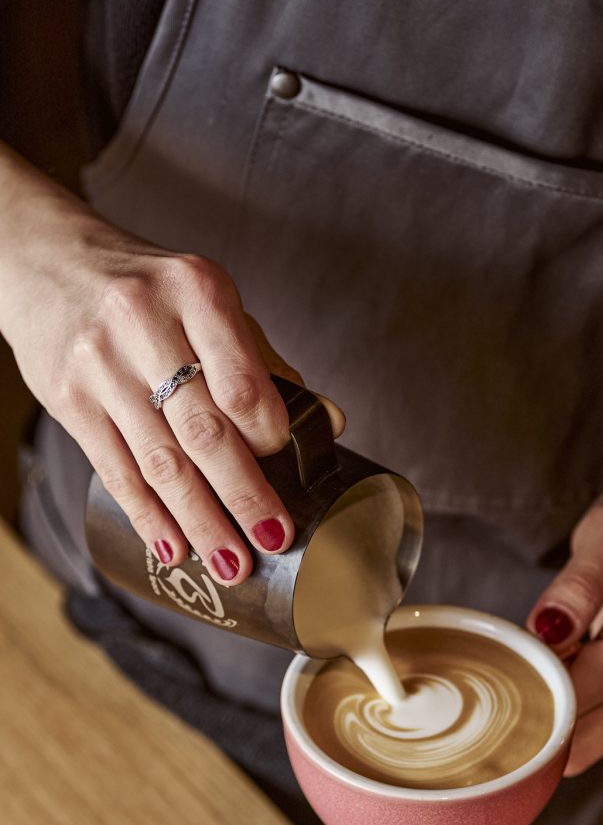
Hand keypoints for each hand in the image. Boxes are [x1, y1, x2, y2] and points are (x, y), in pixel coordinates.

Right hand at [0, 147, 342, 584]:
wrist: (49, 261)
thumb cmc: (149, 290)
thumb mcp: (209, 303)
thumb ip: (265, 364)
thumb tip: (332, 423)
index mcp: (196, 292)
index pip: (241, 384)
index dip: (268, 438)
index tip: (290, 475)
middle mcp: (144, 324)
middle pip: (203, 430)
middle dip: (243, 495)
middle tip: (272, 539)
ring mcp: (100, 364)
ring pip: (159, 461)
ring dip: (199, 521)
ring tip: (230, 563)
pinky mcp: (68, 399)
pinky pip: (115, 470)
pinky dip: (148, 516)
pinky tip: (172, 547)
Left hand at [526, 479, 602, 774]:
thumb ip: (579, 583)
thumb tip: (546, 631)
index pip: (575, 699)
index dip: (530, 692)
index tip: (504, 668)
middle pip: (582, 740)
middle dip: (538, 719)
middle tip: (511, 673)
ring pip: (589, 744)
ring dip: (553, 717)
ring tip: (539, 664)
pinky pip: (600, 729)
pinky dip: (572, 712)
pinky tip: (563, 670)